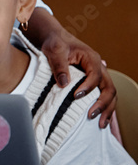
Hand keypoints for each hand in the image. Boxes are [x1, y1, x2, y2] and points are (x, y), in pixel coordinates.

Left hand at [26, 9, 116, 126]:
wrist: (54, 39)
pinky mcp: (93, 82)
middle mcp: (99, 68)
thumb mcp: (54, 50)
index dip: (88, 87)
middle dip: (103, 104)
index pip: (95, 76)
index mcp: (91, 58)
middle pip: (109, 88)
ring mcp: (98, 76)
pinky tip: (101, 121)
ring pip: (110, 94)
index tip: (75, 96)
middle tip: (91, 115)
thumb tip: (64, 83)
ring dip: (107, 110)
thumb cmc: (55, 43)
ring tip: (101, 125)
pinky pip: (103, 97)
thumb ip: (59, 65)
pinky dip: (104, 109)